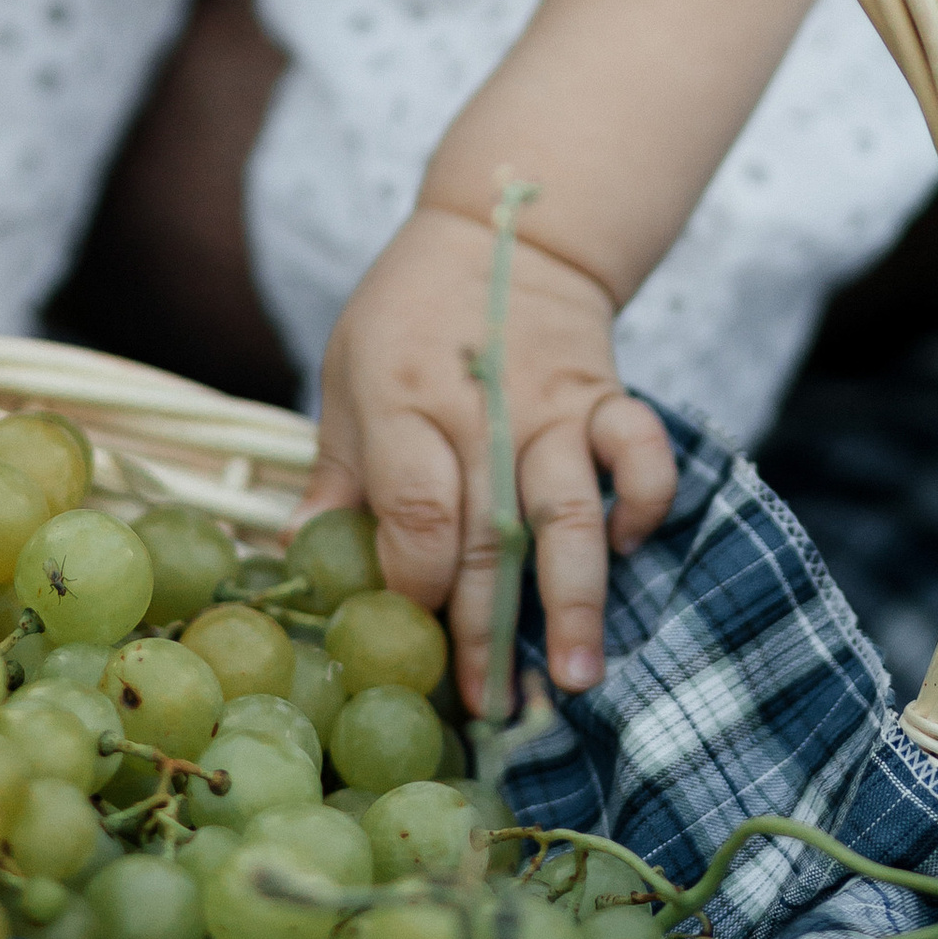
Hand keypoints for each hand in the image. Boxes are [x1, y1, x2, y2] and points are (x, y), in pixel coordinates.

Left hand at [309, 206, 673, 704]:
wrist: (502, 229)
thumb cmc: (407, 314)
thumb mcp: (346, 375)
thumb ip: (334, 475)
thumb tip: (293, 567)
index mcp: (402, 399)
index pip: (414, 510)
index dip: (412, 581)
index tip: (408, 634)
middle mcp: (480, 407)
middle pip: (488, 532)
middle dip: (488, 629)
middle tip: (490, 709)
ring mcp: (552, 403)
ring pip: (569, 507)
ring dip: (576, 595)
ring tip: (578, 675)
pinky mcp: (605, 394)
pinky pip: (640, 449)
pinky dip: (643, 498)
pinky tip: (629, 546)